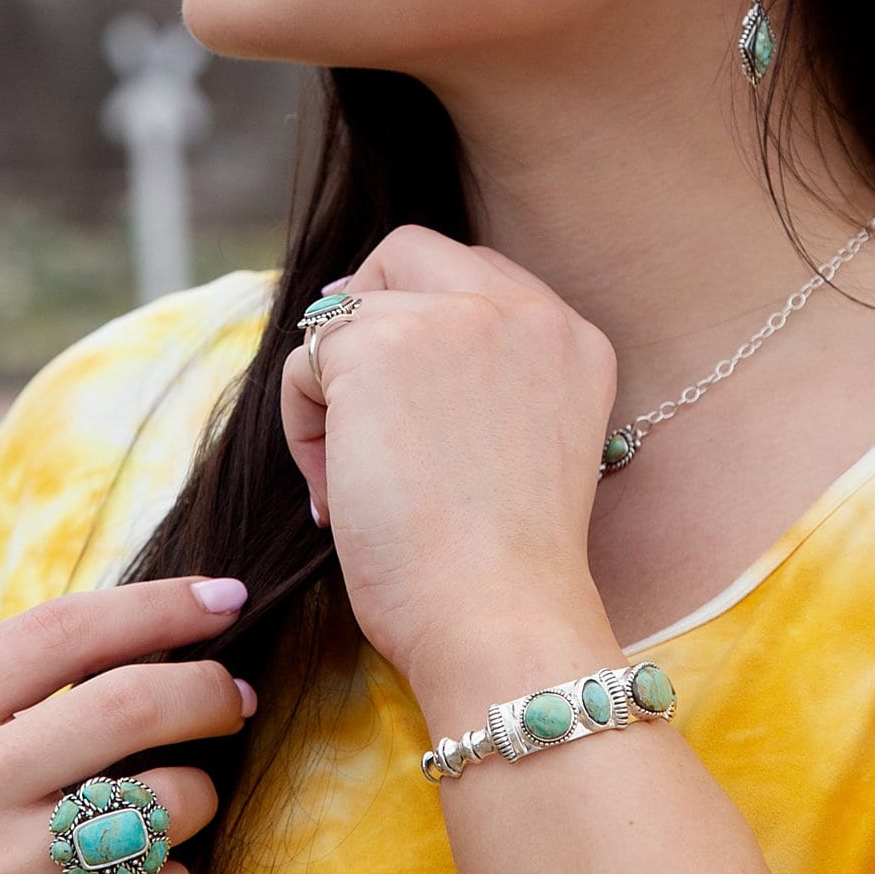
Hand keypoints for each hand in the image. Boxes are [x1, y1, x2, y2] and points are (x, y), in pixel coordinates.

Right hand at [0, 578, 252, 873]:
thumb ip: (9, 684)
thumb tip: (161, 625)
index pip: (68, 629)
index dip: (165, 605)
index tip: (228, 599)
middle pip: (134, 706)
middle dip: (210, 693)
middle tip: (235, 700)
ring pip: (165, 808)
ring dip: (198, 797)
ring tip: (177, 805)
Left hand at [280, 225, 618, 690]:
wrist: (501, 619)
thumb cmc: (502, 573)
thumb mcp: (526, 446)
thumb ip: (485, 383)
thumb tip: (376, 349)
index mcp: (573, 338)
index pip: (479, 275)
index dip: (423, 320)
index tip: (401, 395)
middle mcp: (525, 311)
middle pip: (408, 254)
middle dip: (364, 315)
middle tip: (350, 400)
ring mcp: (454, 318)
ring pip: (346, 313)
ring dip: (331, 393)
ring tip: (349, 480)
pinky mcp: (379, 346)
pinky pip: (303, 360)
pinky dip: (301, 427)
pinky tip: (336, 494)